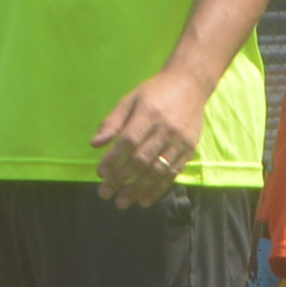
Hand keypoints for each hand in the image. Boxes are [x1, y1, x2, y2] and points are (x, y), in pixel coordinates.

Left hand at [91, 71, 207, 205]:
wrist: (190, 84)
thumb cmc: (154, 92)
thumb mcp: (130, 100)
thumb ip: (112, 122)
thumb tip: (94, 145)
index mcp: (149, 113)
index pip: (128, 141)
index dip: (113, 159)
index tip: (100, 173)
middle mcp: (166, 128)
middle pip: (142, 159)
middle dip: (121, 179)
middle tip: (104, 193)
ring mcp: (180, 141)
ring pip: (157, 170)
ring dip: (138, 189)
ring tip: (122, 202)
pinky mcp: (189, 149)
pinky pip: (173, 173)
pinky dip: (158, 189)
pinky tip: (144, 200)